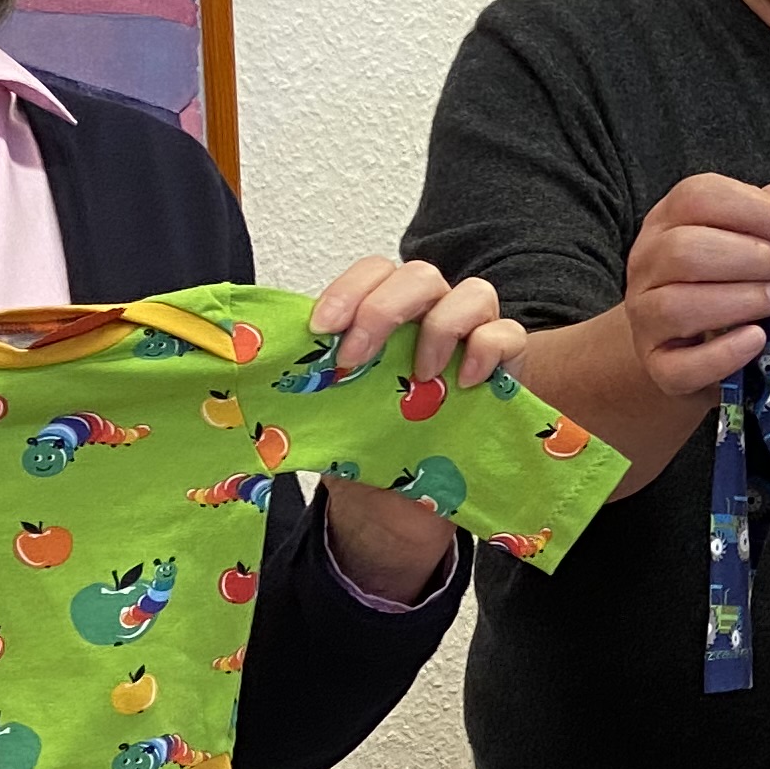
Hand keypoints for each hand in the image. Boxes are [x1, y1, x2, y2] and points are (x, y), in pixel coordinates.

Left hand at [306, 258, 533, 593]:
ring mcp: (475, 334)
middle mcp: (433, 313)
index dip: (347, 292)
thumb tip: (261, 386)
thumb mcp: (336, 414)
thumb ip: (315, 390)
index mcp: (389, 314)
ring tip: (418, 376)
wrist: (413, 496)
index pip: (373, 272)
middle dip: (382, 311)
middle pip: (419, 275)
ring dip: (440, 328)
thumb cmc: (374, 442)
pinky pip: (506, 335)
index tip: (321, 332)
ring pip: (473, 293)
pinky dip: (485, 350)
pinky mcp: (508, 363)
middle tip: (355, 359)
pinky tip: (463, 383)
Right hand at [616, 173, 769, 397]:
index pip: (697, 197)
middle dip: (749, 258)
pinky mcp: (658, 366)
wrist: (688, 349)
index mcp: (668, 221)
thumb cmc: (727, 282)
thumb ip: (769, 215)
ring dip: (741, 300)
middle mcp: (646, 264)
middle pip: (684, 249)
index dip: (754, 210)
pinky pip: (683, 365)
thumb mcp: (745, 239)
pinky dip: (725, 353)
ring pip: (677, 305)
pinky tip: (757, 339)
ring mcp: (645, 317)